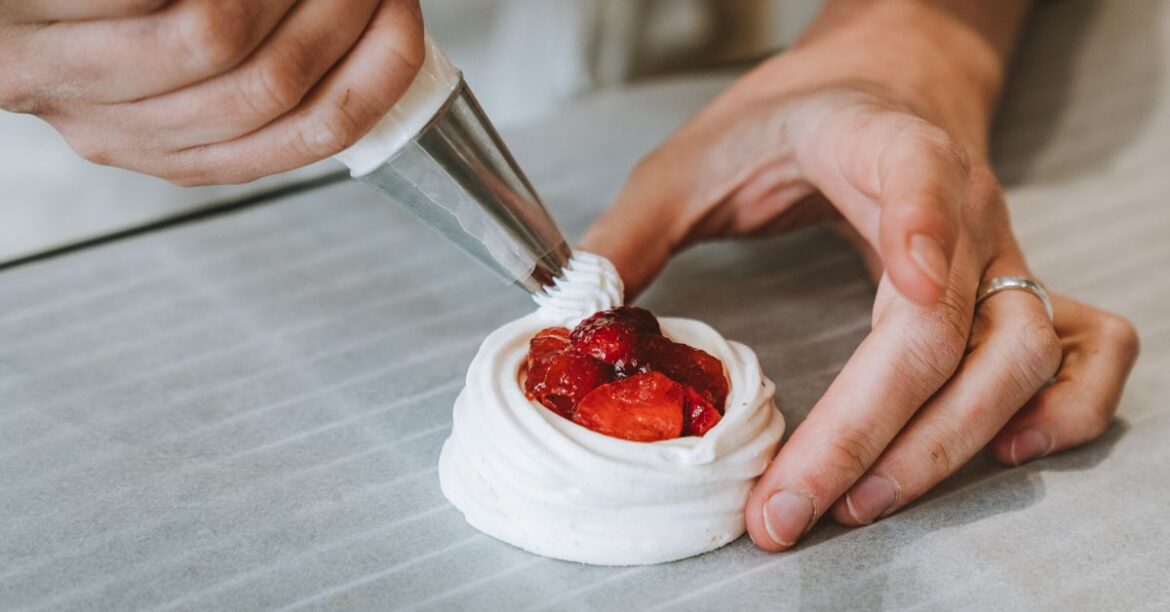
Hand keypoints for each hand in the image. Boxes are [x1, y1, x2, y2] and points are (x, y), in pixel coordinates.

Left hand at [0, 0, 423, 184]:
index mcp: (182, 154)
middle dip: (339, 13)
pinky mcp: (32, 33)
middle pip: (270, 87)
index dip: (376, 76)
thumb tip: (357, 43)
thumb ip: (258, 72)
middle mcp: (130, 133)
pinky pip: (142, 1)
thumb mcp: (170, 81)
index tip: (406, 25)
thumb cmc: (73, 25)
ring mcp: (75, 80)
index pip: (307, 136)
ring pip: (214, 40)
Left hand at [579, 48, 1138, 548]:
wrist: (889, 79)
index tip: (909, 293)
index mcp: (882, 147)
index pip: (921, 182)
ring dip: (950, 445)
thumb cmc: (796, 116)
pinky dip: (1066, 411)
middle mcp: (961, 207)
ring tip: (860, 504)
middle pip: (950, 327)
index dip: (924, 237)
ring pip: (1021, 356)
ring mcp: (1000, 253)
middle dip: (873, 433)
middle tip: (790, 506)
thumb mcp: (698, 153)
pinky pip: (1085, 350)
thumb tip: (577, 315)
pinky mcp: (1016, 288)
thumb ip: (635, 230)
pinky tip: (1000, 456)